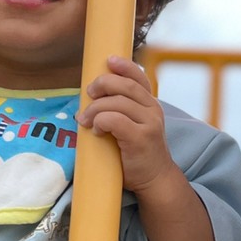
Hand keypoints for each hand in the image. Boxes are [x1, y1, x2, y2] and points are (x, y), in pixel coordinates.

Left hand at [77, 56, 174, 194]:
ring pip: (117, 102)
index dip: (124, 65)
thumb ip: (122, 110)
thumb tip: (92, 96)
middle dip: (102, 84)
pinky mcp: (141, 138)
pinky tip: (95, 130)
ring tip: (84, 119)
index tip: (108, 60)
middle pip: (125, 85)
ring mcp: (149, 123)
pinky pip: (114, 119)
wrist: (155, 179)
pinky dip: (100, 121)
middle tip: (88, 93)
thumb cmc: (137, 153)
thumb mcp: (134, 126)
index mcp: (150, 104)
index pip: (139, 77)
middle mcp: (153, 110)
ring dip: (95, 108)